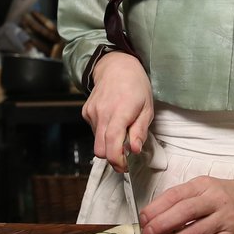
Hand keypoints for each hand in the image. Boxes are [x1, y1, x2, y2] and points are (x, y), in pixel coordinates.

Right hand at [81, 51, 151, 171]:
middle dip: (112, 158)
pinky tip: (112, 122)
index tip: (125, 166)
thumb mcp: (147, 108)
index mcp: (120, 112)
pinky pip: (94, 131)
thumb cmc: (136, 86)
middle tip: (125, 157)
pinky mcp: (86, 112)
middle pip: (100, 150)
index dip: (117, 161)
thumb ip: (140, 130)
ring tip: (121, 132)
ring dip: (108, 144)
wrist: (116, 67)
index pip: (112, 145)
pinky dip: (103, 133)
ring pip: (96, 141)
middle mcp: (102, 113)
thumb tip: (134, 150)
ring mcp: (92, 112)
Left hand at [138, 175, 233, 233]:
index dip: (157, 207)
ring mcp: (226, 219)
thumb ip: (181, 198)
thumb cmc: (222, 194)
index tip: (142, 218)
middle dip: (162, 225)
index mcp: (204, 185)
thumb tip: (151, 216)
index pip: (176, 195)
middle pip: (185, 212)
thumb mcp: (202, 187)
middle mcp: (216, 200)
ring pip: (196, 232)